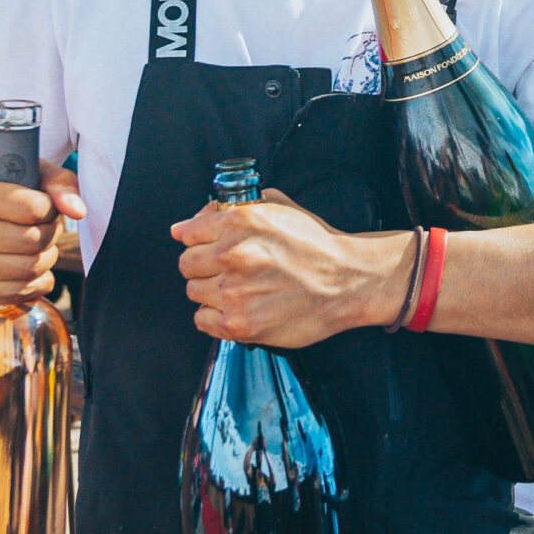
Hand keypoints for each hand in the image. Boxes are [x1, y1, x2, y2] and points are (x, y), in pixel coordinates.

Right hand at [0, 158, 86, 308]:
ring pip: (26, 269)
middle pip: (30, 240)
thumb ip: (57, 182)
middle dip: (49, 234)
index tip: (43, 206)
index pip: (31, 207)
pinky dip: (35, 284)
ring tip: (38, 248)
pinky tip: (30, 270)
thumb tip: (78, 211)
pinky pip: (15, 294)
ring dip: (45, 259)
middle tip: (44, 229)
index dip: (49, 208)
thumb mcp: (20, 173)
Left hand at [172, 191, 408, 347]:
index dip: (199, 240)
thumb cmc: (316, 246)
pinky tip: (238, 309)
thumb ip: (233, 209)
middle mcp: (232, 255)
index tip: (208, 246)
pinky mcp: (239, 324)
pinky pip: (203, 321)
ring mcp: (234, 292)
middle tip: (229, 270)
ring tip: (240, 290)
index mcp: (239, 222)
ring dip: (212, 292)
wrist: (348, 281)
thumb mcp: (280, 209)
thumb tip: (185, 225)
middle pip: (186, 264)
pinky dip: (216, 317)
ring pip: (194, 292)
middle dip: (204, 266)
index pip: (188, 232)